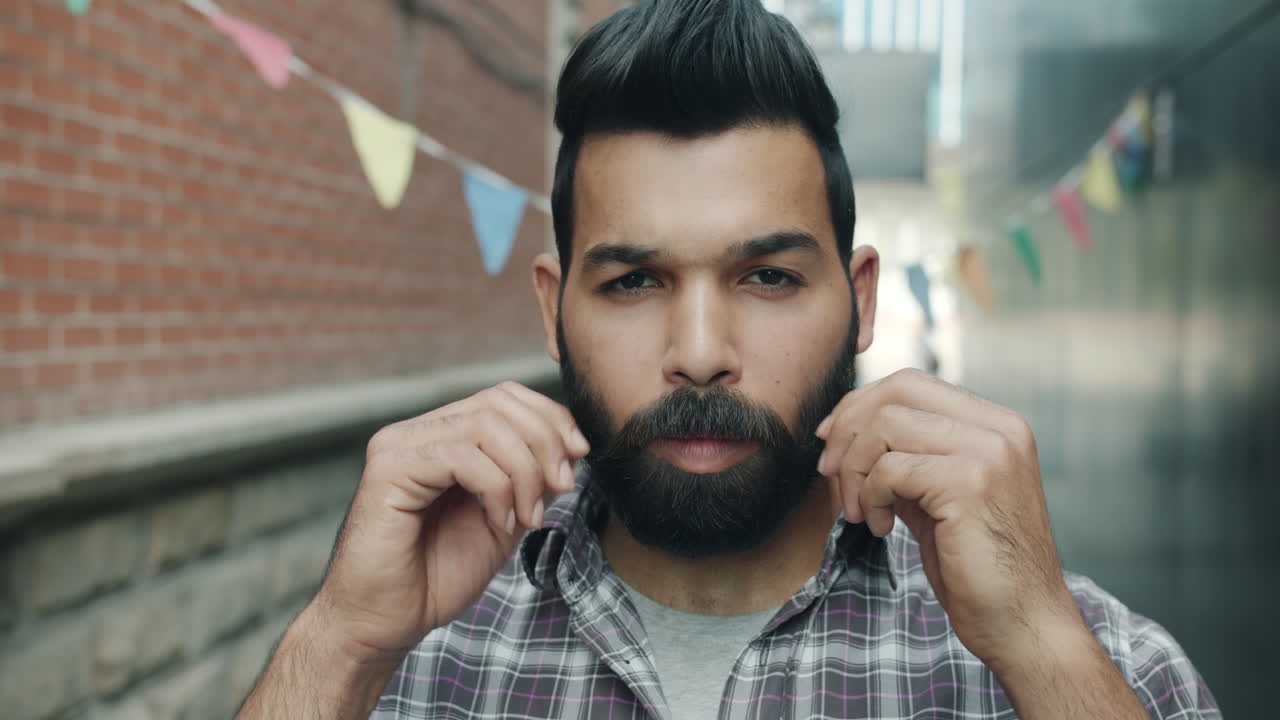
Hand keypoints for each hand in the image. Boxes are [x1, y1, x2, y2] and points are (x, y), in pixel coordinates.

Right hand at [311, 382, 589, 662]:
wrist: (383, 624)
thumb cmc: (435, 578)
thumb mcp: (504, 520)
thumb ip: (530, 481)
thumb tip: (571, 448)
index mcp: (439, 437)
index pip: (502, 397)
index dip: (549, 418)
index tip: (580, 455)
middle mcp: (415, 432)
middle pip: (498, 402)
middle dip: (545, 441)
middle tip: (563, 486)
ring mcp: (397, 446)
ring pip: (485, 424)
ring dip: (524, 470)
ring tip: (529, 517)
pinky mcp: (388, 469)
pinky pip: (461, 456)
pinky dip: (497, 488)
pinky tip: (499, 522)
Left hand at [815, 369, 1080, 671]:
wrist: (1023, 623)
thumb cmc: (977, 566)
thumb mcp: (937, 496)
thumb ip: (907, 457)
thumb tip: (846, 430)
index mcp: (997, 425)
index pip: (911, 383)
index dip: (859, 405)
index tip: (831, 442)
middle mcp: (1000, 429)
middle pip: (897, 390)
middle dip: (849, 428)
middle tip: (831, 473)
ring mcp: (990, 453)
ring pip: (887, 425)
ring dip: (856, 469)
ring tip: (862, 511)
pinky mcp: (971, 484)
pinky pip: (890, 469)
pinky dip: (871, 496)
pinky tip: (881, 527)